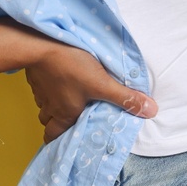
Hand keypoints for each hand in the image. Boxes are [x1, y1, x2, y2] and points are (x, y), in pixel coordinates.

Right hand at [24, 41, 156, 144]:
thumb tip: (151, 111)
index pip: (52, 136)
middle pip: (47, 121)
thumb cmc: (72, 67)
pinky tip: (58, 77)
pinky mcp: (35, 75)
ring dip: (53, 103)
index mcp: (64, 113)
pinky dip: (48, 86)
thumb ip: (125, 98)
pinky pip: (40, 87)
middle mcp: (50, 106)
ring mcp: (39, 90)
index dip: (57, 140)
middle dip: (56, 121)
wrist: (41, 45)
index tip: (65, 140)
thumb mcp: (103, 84)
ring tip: (66, 96)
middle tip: (70, 115)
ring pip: (43, 104)